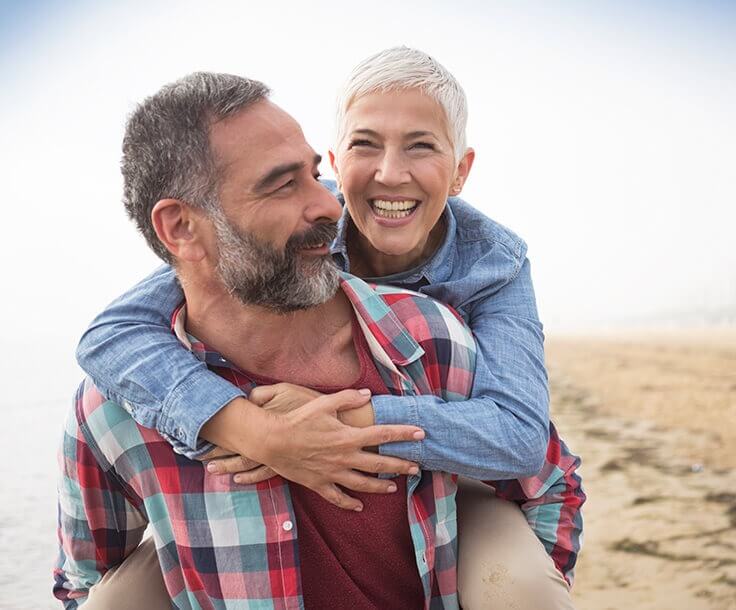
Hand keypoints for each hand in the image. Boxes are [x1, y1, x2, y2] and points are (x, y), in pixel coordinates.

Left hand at [204, 384, 324, 483]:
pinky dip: (250, 477)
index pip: (234, 429)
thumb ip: (263, 393)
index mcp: (264, 422)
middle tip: (198, 457)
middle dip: (217, 453)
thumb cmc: (313, 405)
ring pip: (247, 464)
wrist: (339, 427)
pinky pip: (264, 474)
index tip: (199, 436)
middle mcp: (267, 442)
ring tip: (212, 470)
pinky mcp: (288, 466)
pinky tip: (240, 480)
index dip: (217, 434)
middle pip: (237, 449)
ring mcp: (277, 456)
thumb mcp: (287, 390)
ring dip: (229, 467)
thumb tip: (246, 397)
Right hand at [247, 389, 422, 510]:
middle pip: (379, 463)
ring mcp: (333, 473)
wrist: (272, 441)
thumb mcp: (323, 403)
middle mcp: (345, 457)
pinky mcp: (319, 484)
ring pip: (363, 483)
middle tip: (416, 467)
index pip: (383, 434)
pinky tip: (358, 506)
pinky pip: (338, 497)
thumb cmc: (298, 420)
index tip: (420, 433)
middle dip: (400, 465)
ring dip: (380, 486)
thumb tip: (367, 394)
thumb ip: (347, 398)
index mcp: (348, 437)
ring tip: (393, 487)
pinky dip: (349, 503)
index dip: (403, 433)